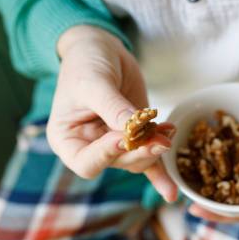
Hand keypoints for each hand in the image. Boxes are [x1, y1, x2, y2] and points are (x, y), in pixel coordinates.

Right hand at [47, 25, 176, 201]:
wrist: (100, 49)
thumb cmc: (85, 63)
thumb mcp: (94, 83)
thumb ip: (113, 108)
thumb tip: (135, 130)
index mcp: (67, 140)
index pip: (86, 162)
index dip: (106, 154)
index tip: (123, 136)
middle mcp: (89, 147)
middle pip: (116, 163)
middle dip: (140, 153)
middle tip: (160, 141)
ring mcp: (113, 144)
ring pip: (136, 160)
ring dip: (155, 150)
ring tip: (169, 131)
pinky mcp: (134, 138)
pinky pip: (147, 161)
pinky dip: (160, 173)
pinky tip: (171, 190)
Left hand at [189, 76, 238, 219]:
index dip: (222, 214)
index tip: (200, 212)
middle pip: (226, 192)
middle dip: (207, 198)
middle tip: (185, 199)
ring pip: (220, 167)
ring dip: (202, 172)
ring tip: (180, 173)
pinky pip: (221, 140)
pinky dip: (207, 143)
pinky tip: (189, 142)